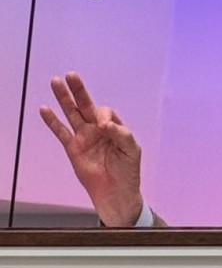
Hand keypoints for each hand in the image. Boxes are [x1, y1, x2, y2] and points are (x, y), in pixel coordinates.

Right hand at [39, 72, 142, 225]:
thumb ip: (121, 134)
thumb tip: (103, 124)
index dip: (103, 115)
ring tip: (55, 82)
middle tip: (71, 76)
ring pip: (71, 114)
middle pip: (86, 105)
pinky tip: (44, 109)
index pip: (105, 112)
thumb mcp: (131, 150)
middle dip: (79, 91)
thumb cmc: (127, 171)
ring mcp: (84, 137)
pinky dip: (52, 121)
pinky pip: (61, 132)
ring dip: (63, 99)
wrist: (115, 192)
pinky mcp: (73, 148)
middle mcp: (97, 129)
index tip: (104, 127)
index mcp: (114, 127)